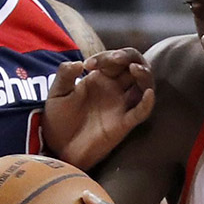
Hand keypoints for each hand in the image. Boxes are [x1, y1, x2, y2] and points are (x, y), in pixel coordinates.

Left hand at [43, 48, 154, 168]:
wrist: (58, 147)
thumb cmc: (59, 119)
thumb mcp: (56, 94)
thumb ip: (64, 75)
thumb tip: (77, 62)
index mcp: (101, 78)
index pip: (114, 59)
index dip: (105, 56)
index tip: (87, 65)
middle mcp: (115, 89)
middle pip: (134, 65)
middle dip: (128, 57)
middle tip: (115, 58)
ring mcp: (121, 106)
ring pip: (144, 85)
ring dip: (144, 74)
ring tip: (134, 68)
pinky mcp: (124, 124)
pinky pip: (142, 112)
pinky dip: (148, 102)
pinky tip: (147, 93)